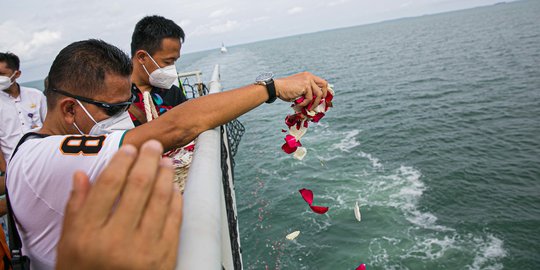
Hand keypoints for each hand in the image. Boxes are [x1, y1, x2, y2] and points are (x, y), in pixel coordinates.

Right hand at [56, 140, 182, 269]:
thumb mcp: (69, 245)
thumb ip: (76, 209)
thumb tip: (82, 175)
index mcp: (88, 235)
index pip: (108, 186)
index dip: (121, 162)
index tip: (128, 149)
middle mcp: (116, 240)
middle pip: (138, 186)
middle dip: (147, 160)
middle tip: (152, 146)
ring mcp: (144, 249)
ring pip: (160, 198)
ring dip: (164, 174)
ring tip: (164, 161)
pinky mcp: (165, 257)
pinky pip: (174, 219)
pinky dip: (175, 198)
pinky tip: (173, 187)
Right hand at [274, 71, 328, 107]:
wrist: (277, 87)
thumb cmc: (286, 90)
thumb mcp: (299, 89)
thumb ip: (307, 92)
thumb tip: (315, 103)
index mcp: (308, 76)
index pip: (321, 82)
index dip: (324, 90)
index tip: (323, 98)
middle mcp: (309, 76)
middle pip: (324, 84)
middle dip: (324, 95)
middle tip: (319, 103)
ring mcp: (308, 80)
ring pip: (319, 94)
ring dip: (314, 103)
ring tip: (309, 108)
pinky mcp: (305, 86)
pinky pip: (310, 98)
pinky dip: (305, 103)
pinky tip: (299, 104)